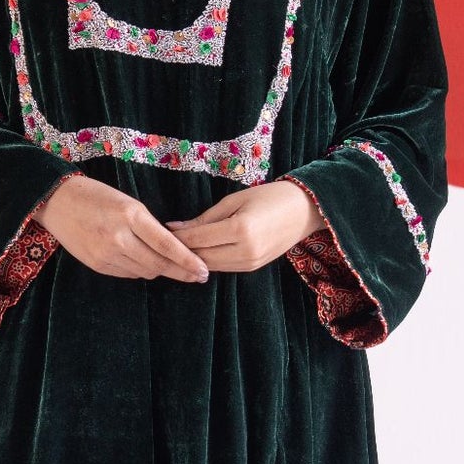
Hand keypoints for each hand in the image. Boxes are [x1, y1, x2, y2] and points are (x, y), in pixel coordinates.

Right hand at [38, 171, 211, 282]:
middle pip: (158, 263)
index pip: (167, 245)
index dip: (188, 261)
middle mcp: (119, 237)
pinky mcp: (97, 265)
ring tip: (171, 266)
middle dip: (181, 272)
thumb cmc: (96, 196)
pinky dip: (139, 270)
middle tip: (198, 275)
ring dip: (159, 270)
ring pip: (144, 271)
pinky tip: (143, 263)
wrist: (57, 201)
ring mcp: (106, 254)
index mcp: (131, 215)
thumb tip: (171, 250)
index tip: (204, 270)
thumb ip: (148, 226)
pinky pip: (127, 274)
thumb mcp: (127, 202)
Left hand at [164, 179, 320, 272]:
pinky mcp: (253, 267)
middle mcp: (245, 251)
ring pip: (211, 266)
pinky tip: (198, 253)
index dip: (176, 237)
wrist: (304, 210)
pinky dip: (209, 260)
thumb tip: (175, 228)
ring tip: (176, 248)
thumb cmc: (269, 196)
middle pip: (201, 257)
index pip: (198, 239)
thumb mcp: (234, 200)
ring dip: (193, 258)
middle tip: (161, 242)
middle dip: (180, 251)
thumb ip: (205, 218)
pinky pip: (224, 267)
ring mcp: (251, 263)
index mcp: (240, 229)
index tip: (159, 231)